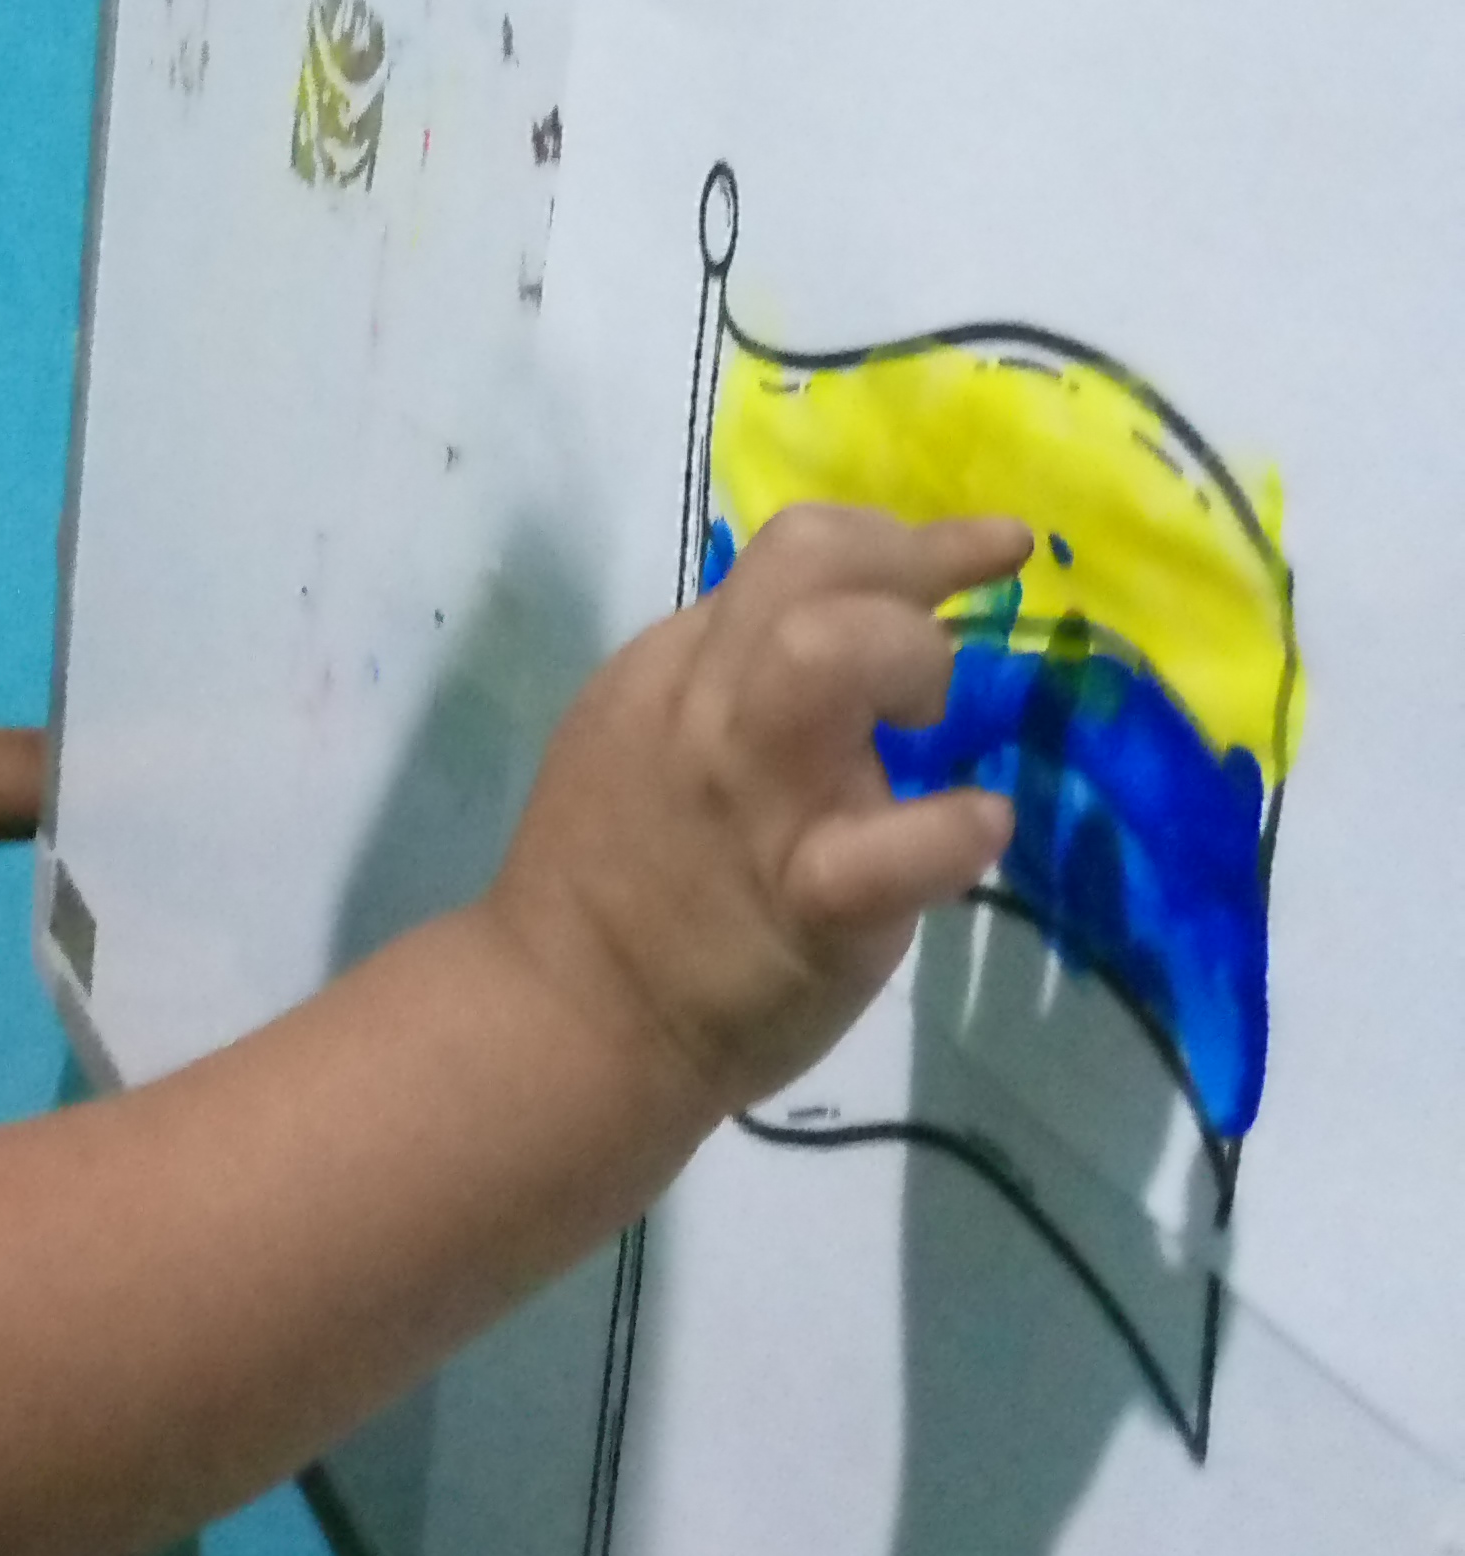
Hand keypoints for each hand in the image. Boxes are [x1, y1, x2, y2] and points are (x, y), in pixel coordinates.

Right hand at [489, 504, 1026, 1115]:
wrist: (565, 1018)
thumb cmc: (613, 880)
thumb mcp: (641, 730)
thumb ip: (726, 676)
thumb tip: (835, 631)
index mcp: (678, 667)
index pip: (796, 550)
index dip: (905, 538)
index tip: (991, 551)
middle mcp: (710, 709)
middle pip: (808, 564)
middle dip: (905, 580)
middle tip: (924, 684)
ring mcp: (755, 800)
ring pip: (825, 656)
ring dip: (909, 663)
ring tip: (925, 732)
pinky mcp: (806, 900)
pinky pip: (889, 847)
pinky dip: (952, 830)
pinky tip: (977, 828)